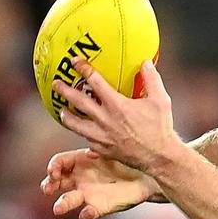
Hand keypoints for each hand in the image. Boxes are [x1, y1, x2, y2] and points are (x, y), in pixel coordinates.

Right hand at [44, 148, 164, 218]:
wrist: (149, 175)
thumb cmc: (129, 160)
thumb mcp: (114, 150)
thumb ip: (101, 150)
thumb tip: (91, 152)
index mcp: (81, 161)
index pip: (59, 163)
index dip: (53, 167)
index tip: (54, 172)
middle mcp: (81, 178)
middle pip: (56, 182)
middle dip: (48, 185)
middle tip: (48, 189)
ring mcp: (89, 193)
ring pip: (69, 200)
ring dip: (62, 204)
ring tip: (58, 208)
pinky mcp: (100, 206)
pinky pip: (90, 212)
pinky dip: (86, 214)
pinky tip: (86, 213)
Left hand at [52, 58, 182, 172]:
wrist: (159, 156)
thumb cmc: (160, 127)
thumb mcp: (161, 100)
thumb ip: (152, 79)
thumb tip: (146, 63)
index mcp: (118, 105)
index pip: (95, 82)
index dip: (83, 69)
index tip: (75, 62)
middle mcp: (105, 120)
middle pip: (78, 101)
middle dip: (65, 90)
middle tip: (56, 84)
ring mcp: (101, 136)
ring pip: (75, 124)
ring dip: (67, 115)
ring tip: (63, 110)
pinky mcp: (102, 148)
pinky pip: (86, 138)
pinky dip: (82, 132)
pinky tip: (83, 129)